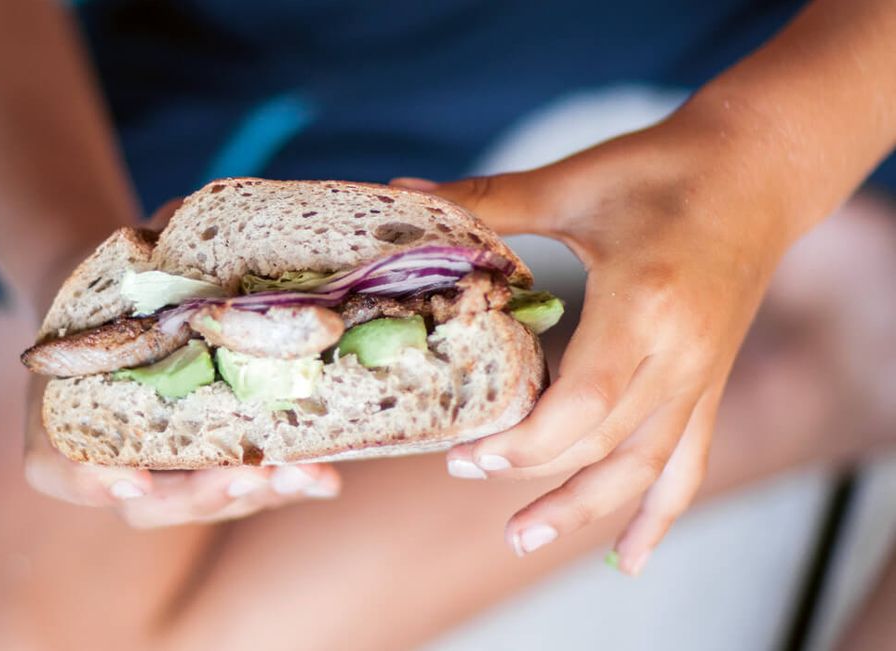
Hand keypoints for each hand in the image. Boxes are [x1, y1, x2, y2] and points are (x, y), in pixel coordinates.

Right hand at [22, 199, 340, 526]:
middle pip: (152, 503)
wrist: (124, 308)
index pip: (62, 470)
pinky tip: (326, 478)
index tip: (134, 477)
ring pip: (207, 503)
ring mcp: (168, 475)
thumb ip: (142, 254)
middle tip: (245, 476)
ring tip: (303, 476)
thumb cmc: (110, 286)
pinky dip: (286, 485)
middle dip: (203, 495)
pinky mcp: (218, 469)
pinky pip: (248, 488)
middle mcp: (112, 463)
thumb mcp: (114, 264)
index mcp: (61, 421)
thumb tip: (182, 223)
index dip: (93, 482)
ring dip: (258, 495)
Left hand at [396, 120, 799, 573]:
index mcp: (646, 304)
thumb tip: (400, 190)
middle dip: (530, 467)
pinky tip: (629, 558)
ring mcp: (701, 375)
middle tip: (462, 470)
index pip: (584, 403)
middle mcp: (682, 353)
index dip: (523, 440)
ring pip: (643, 468)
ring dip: (583, 510)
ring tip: (523, 538)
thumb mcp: (571, 183)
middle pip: (603, 442)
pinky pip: (687, 463)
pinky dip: (657, 515)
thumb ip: (485, 200)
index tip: (466, 451)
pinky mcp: (708, 382)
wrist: (759, 167)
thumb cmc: (662, 167)